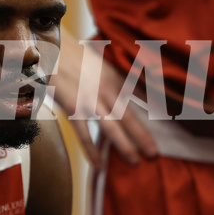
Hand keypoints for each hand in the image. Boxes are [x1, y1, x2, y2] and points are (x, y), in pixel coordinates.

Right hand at [50, 30, 157, 168]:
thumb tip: (124, 90)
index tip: (164, 126)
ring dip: (125, 146)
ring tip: (136, 162)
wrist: (49, 49)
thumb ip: (111, 77)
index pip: (138, 98)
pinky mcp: (73, 108)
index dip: (151, 113)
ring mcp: (90, 100)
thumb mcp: (98, 62)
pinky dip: (92, 151)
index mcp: (114, 78)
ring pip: (111, 128)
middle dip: (143, 137)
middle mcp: (106, 90)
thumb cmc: (70, 54)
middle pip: (129, 117)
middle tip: (155, 154)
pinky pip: (84, 134)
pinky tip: (99, 165)